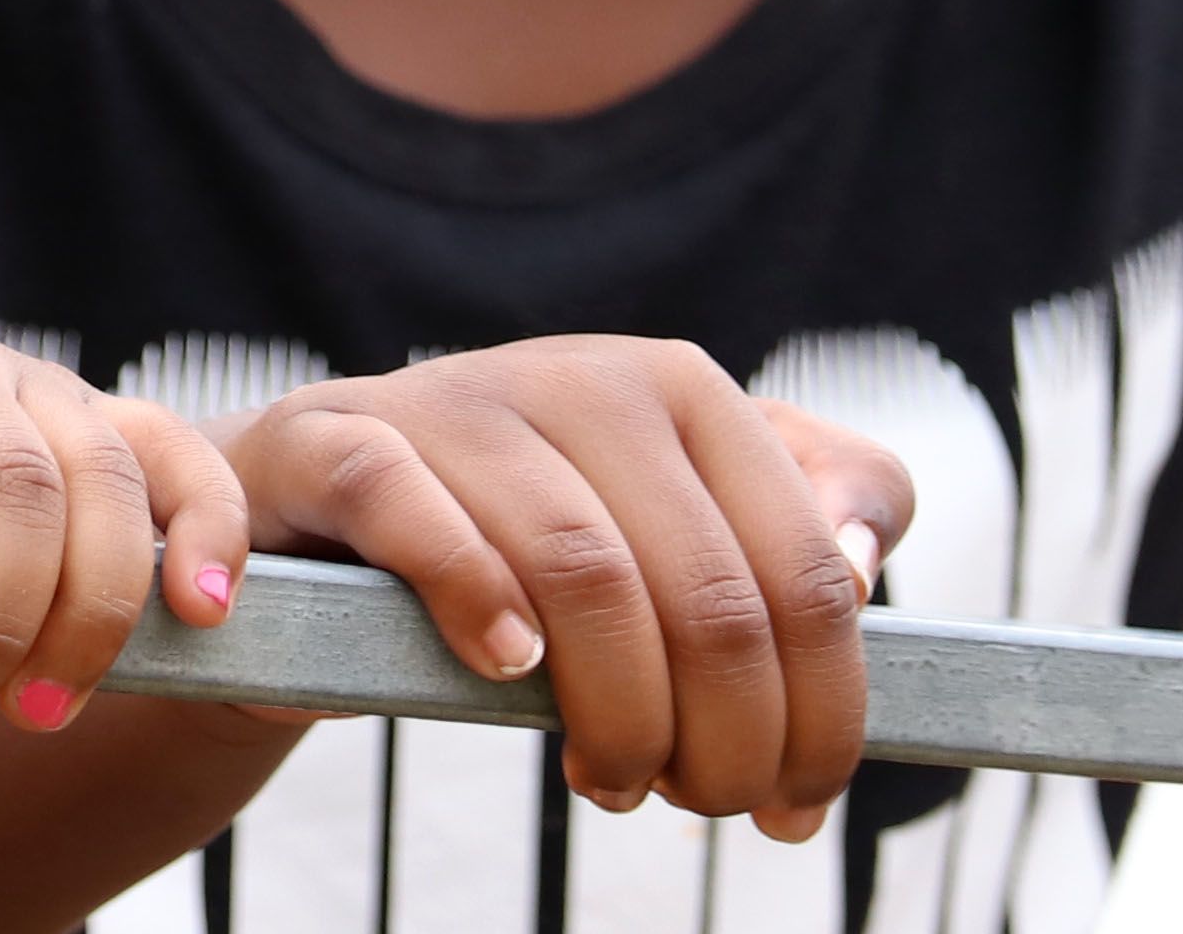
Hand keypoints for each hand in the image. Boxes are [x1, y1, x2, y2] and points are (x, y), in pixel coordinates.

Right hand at [230, 340, 910, 836]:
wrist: (318, 511)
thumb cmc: (529, 539)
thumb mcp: (678, 522)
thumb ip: (804, 521)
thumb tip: (864, 563)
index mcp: (685, 390)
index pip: (808, 574)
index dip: (823, 717)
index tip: (793, 807)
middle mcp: (580, 375)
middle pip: (709, 593)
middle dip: (724, 740)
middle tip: (694, 804)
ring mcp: (453, 400)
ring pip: (582, 564)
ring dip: (618, 712)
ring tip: (610, 779)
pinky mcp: (333, 439)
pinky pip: (408, 505)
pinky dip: (470, 593)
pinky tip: (504, 667)